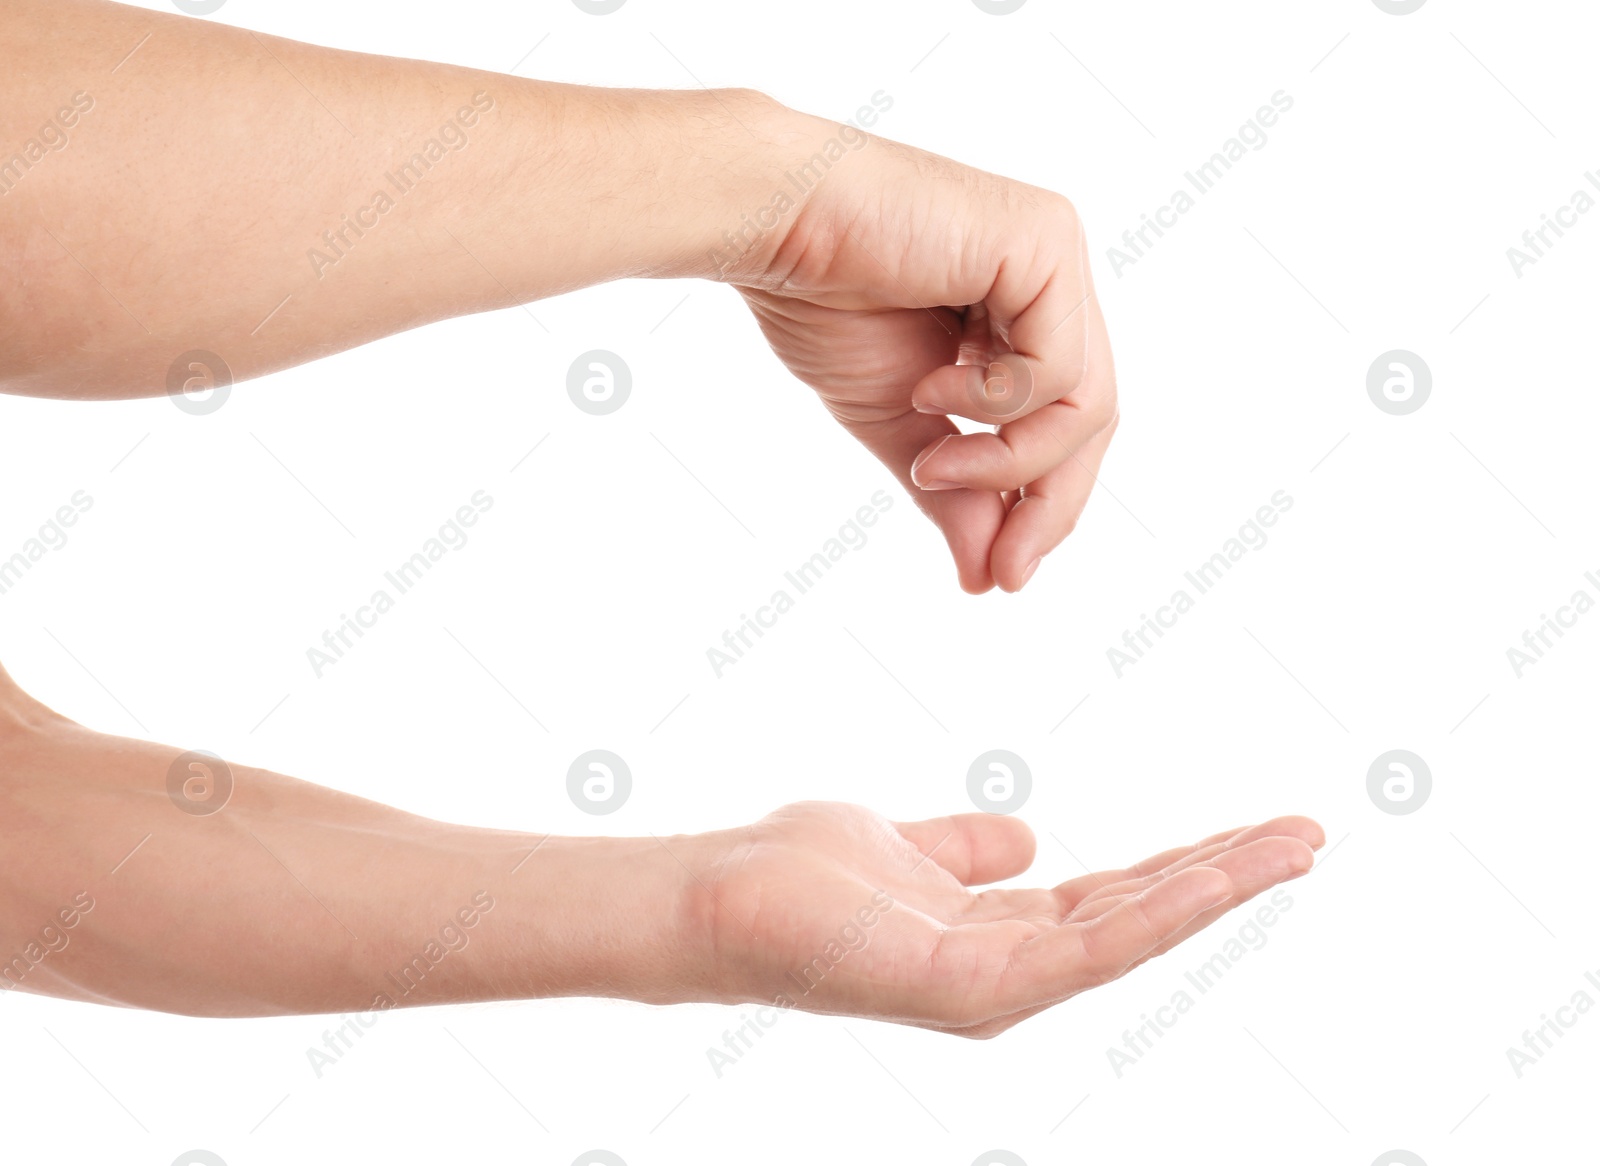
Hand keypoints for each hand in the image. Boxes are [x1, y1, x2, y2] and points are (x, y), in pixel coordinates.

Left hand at [693, 802, 1320, 1036]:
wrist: (712, 897)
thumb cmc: (794, 877)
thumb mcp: (902, 845)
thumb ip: (964, 848)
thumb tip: (1026, 837)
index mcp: (994, 936)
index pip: (1112, 902)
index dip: (1187, 868)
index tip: (1256, 830)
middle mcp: (1006, 972)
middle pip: (1138, 918)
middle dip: (1226, 876)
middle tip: (1310, 834)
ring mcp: (994, 988)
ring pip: (1132, 934)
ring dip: (1218, 889)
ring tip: (1296, 846)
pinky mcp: (972, 988)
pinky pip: (1088, 945)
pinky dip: (1161, 910)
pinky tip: (1218, 872)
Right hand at [731, 110, 1116, 593]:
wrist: (774, 227)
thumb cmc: (822, 301)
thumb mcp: (900, 424)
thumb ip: (953, 493)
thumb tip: (987, 578)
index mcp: (1018, 314)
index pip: (1065, 424)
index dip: (1042, 506)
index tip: (999, 577)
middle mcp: (1049, 282)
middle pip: (1091, 419)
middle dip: (1047, 504)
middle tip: (1003, 569)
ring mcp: (1054, 257)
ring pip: (1086, 403)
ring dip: (1010, 460)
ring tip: (932, 462)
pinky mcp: (1046, 242)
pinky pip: (1059, 367)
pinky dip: (996, 406)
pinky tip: (930, 388)